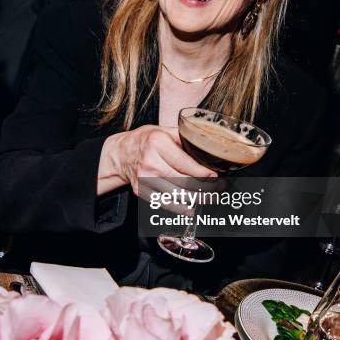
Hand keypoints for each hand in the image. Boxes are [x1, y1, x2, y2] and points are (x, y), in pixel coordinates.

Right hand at [97, 125, 216, 205]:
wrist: (121, 153)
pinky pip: (165, 203)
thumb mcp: (164, 131)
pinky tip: (191, 208)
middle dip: (205, 188)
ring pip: (177, 195)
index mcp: (158, 143)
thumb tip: (208, 145)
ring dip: (197, 199)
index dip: (204, 173)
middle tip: (218, 189)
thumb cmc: (146, 140)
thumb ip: (184, 137)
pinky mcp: (141, 191)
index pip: (186, 164)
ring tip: (210, 198)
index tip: (215, 176)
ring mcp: (144, 179)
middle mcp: (150, 162)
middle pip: (184, 182)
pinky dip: (180, 208)